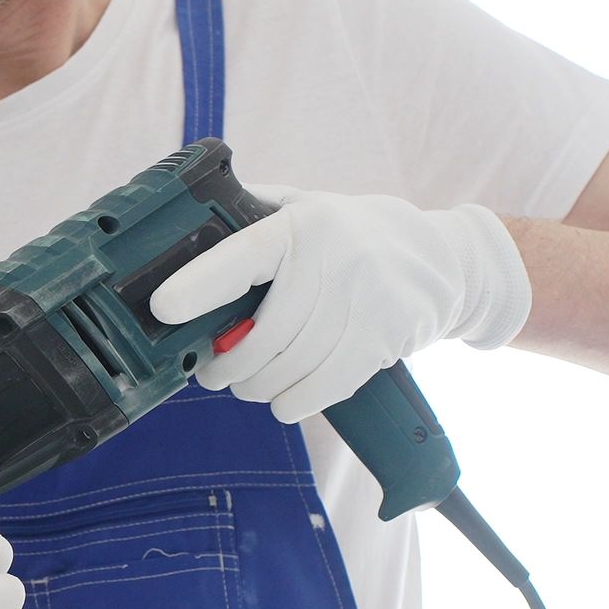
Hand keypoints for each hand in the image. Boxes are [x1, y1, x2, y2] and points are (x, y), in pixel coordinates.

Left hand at [149, 186, 531, 422]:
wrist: (444, 258)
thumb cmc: (355, 236)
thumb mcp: (308, 206)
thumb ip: (253, 211)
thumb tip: (186, 218)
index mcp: (304, 224)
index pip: (243, 255)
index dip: (200, 285)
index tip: (164, 308)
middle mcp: (336, 260)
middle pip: (262, 335)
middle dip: (225, 366)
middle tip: (212, 373)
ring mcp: (366, 301)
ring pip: (289, 368)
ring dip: (255, 388)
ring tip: (246, 385)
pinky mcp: (385, 339)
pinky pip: (323, 387)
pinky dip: (292, 402)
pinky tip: (281, 399)